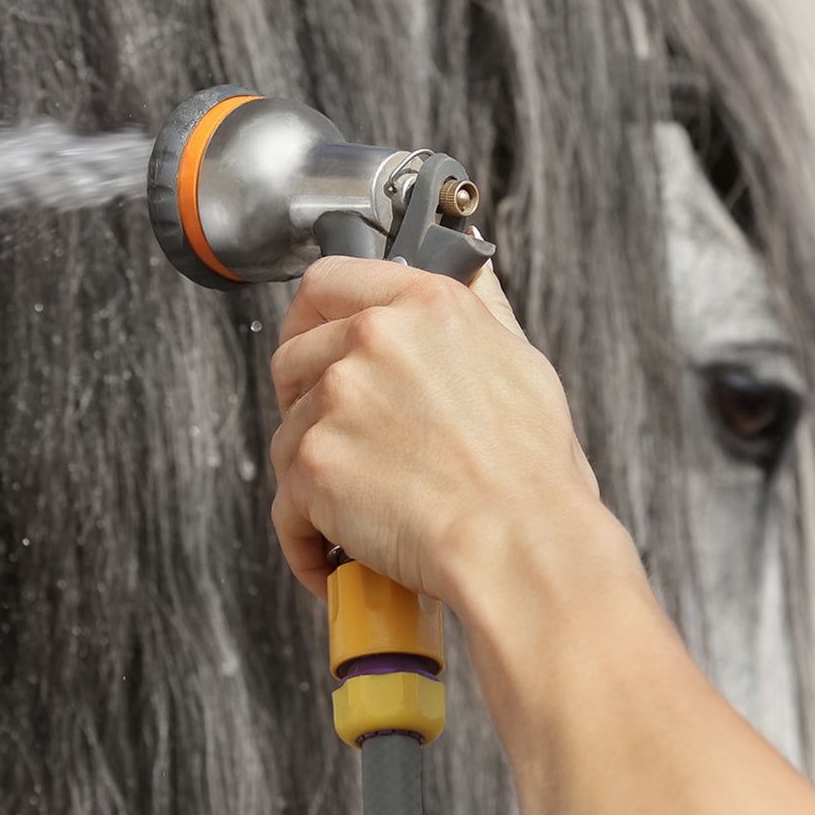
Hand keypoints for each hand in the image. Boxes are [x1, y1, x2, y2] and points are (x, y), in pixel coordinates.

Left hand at [269, 253, 602, 607]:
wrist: (521, 542)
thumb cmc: (529, 469)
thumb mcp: (519, 359)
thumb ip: (479, 305)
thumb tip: (466, 264)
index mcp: (422, 305)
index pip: (329, 279)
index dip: (309, 314)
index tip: (310, 336)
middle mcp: (373, 340)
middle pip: (293, 357)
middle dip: (304, 400)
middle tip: (335, 435)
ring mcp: (336, 400)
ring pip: (288, 432)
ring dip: (311, 470)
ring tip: (355, 505)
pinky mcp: (313, 464)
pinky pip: (285, 501)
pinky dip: (303, 533)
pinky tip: (334, 550)